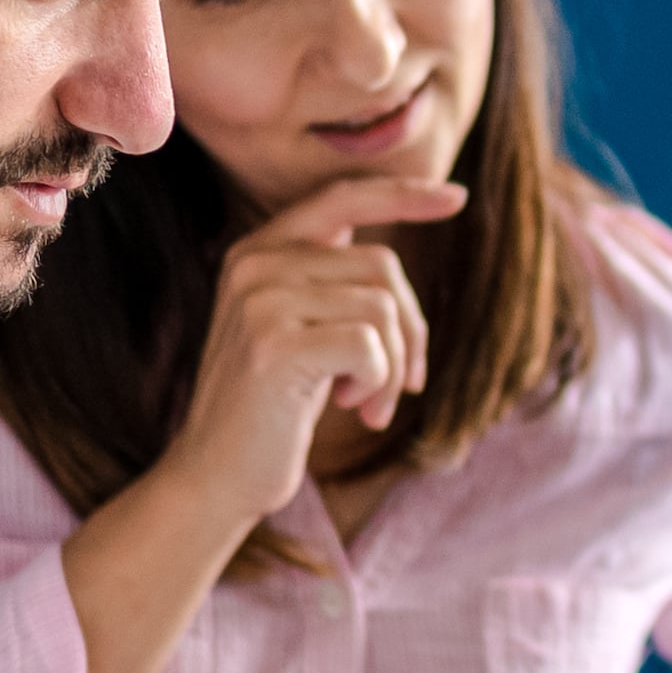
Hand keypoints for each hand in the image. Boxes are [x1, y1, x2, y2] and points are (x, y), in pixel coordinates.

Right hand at [58, 173, 463, 672]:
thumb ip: (328, 285)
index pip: (341, 199)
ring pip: (384, 307)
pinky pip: (373, 345)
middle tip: (403, 383)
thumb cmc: (269, 412)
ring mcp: (260, 301)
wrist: (215, 478)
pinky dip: (380, 384)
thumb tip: (389, 254)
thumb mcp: (296, 333)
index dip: (403, 194)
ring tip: (370, 405)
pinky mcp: (277, 345)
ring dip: (396, 366)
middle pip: (382, 265)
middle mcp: (254, 264)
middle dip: (411, 329)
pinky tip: (352, 410)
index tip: (456, 196)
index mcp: (257, 252)